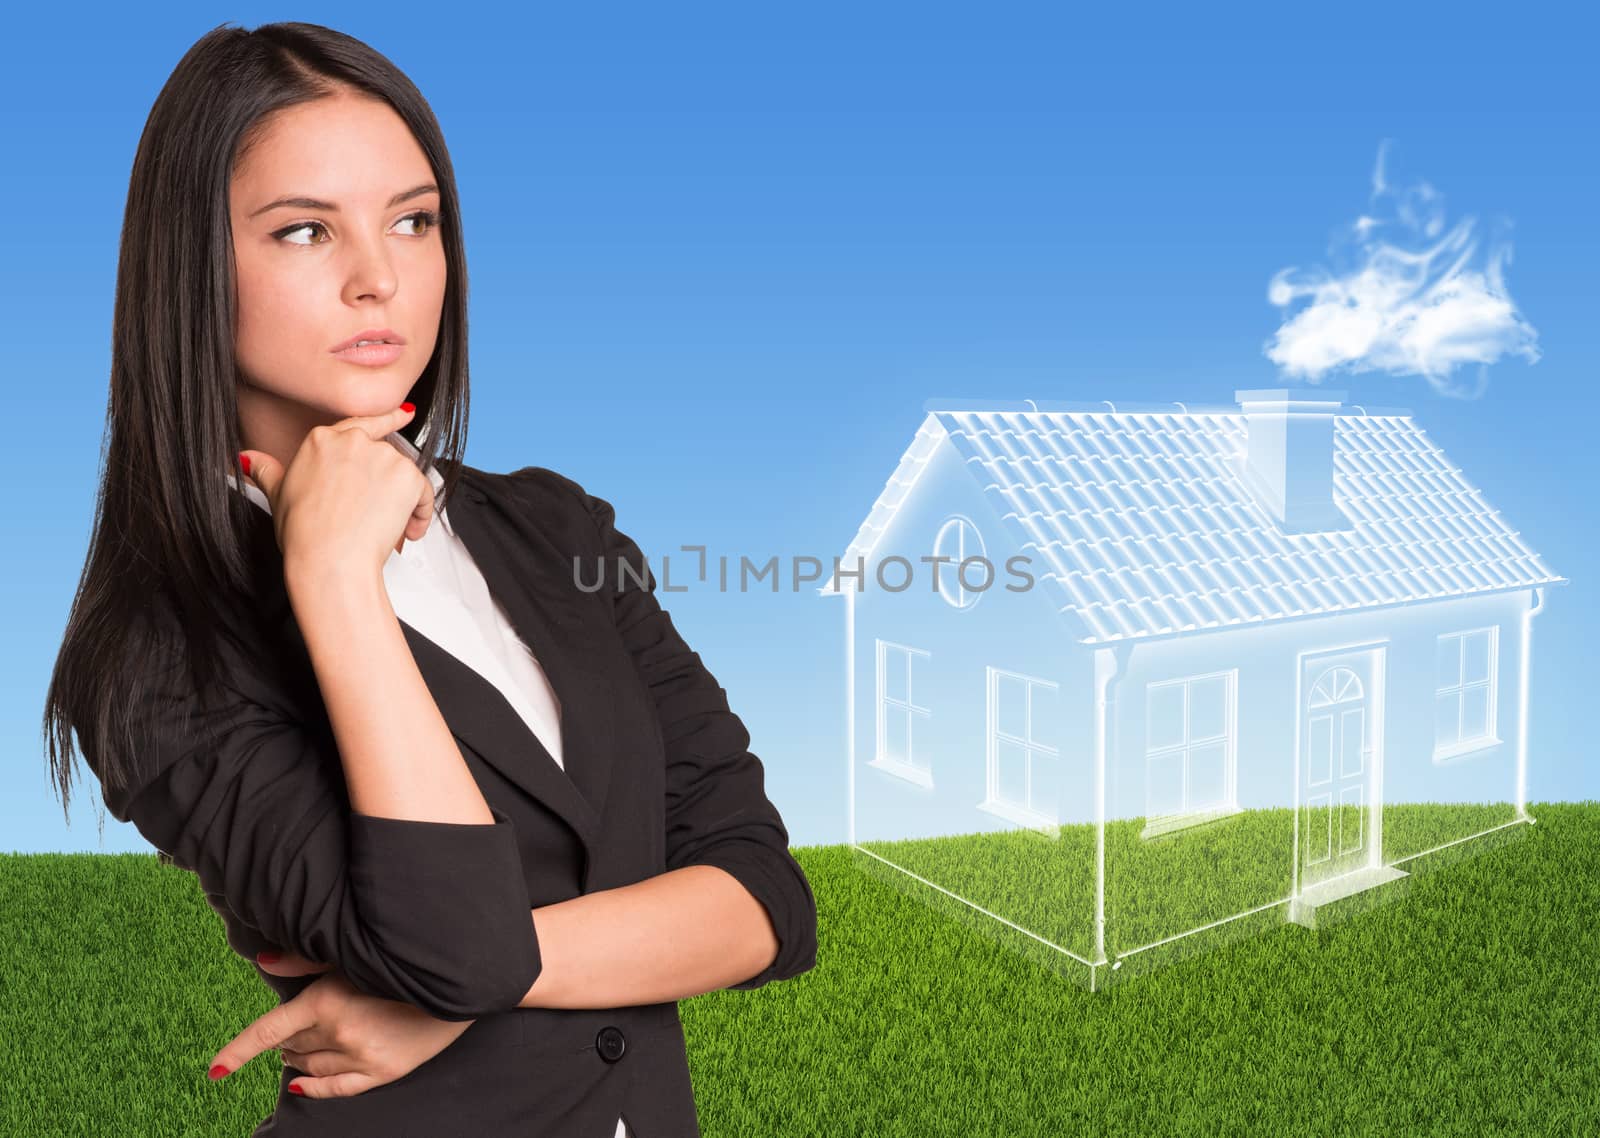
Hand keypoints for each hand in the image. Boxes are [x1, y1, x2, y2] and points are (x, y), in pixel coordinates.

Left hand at [207, 949, 474, 1098]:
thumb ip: (303, 960)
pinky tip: (300, 1085)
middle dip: (284, 1040)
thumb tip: (263, 961)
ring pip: (310, 1067)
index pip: (268, 1031)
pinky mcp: (384, 1072)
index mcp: (326, 999)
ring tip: (294, 1052)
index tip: (214, 1071)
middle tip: (287, 1032)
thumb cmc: (398, 958)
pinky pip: (338, 1089)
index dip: (237, 1051)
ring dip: (296, 1060)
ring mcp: (362, 1056)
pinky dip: (315, 1088)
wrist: (455, 977)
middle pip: (291, 1046)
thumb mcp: (350, 952)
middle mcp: (339, 1032)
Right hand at [239, 403, 434, 579]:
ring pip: (404, 476)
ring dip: (402, 501)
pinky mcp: (408, 477)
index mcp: (322, 440)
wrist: (329, 559)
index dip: (385, 420)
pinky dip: (421, 513)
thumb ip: (267, 470)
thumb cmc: (304, 533)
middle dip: (385, 484)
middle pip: (383, 455)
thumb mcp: (278, 495)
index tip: (404, 414)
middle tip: (375, 514)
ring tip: (384, 528)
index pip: (360, 424)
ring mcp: (383, 457)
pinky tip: (408, 530)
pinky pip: (425, 493)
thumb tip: (245, 459)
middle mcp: (354, 441)